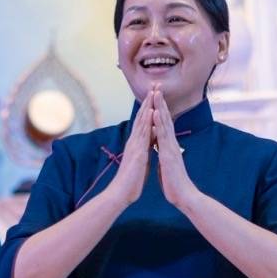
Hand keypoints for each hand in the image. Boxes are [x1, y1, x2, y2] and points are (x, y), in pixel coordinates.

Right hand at [104, 89, 155, 208]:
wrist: (121, 193)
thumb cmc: (130, 181)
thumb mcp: (141, 162)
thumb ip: (144, 151)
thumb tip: (149, 143)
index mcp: (136, 144)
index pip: (144, 122)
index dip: (149, 108)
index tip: (155, 95)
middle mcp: (134, 141)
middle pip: (142, 116)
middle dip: (149, 100)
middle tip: (155, 84)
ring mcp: (135, 145)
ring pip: (142, 120)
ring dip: (148, 105)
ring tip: (153, 90)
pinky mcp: (137, 151)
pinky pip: (143, 133)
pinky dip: (147, 121)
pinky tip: (151, 110)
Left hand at [153, 89, 198, 209]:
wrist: (183, 196)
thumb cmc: (175, 182)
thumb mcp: (167, 165)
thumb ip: (165, 154)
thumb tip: (162, 149)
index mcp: (169, 146)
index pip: (164, 124)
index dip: (160, 110)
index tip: (155, 97)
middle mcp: (171, 143)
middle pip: (165, 118)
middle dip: (160, 102)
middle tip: (157, 86)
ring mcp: (171, 147)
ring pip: (165, 123)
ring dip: (160, 107)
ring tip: (156, 92)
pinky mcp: (169, 153)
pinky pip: (162, 136)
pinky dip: (158, 122)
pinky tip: (155, 112)